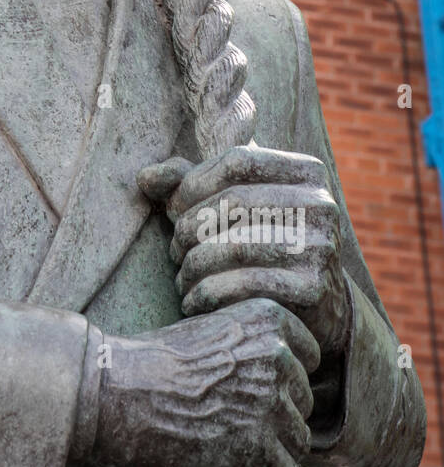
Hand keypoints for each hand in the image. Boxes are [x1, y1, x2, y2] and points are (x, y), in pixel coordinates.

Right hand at [90, 299, 319, 466]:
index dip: (280, 379)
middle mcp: (278, 355)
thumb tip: (281, 377)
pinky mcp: (260, 445)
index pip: (307, 356)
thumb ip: (249, 347)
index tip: (252, 391)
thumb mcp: (207, 332)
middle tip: (233, 426)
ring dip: (272, 452)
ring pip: (298, 440)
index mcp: (267, 319)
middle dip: (275, 416)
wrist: (113, 392)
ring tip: (233, 454)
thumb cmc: (149, 363)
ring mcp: (271, 401)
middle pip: (302, 400)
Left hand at [139, 145, 351, 358]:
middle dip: (191, 226)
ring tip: (181, 275)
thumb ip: (188, 182)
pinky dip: (206, 293)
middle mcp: (322, 204)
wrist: (315, 306)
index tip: (173, 209)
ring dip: (194, 263)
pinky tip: (192, 300)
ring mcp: (322, 246)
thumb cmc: (261, 241)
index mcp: (307, 171)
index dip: (194, 183)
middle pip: (234, 201)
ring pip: (236, 245)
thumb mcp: (232, 203)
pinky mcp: (313, 288)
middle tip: (174, 248)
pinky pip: (244, 284)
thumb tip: (144, 177)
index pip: (238, 160)